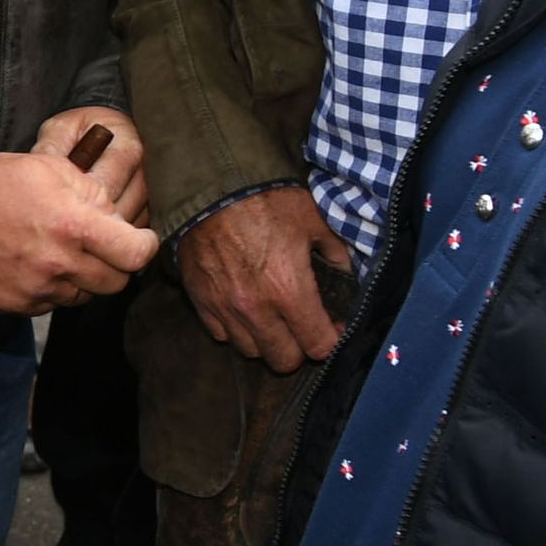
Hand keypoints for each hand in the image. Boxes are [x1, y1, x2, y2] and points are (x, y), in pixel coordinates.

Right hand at [0, 123, 162, 315]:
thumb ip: (94, 193)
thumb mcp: (53, 169)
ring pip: (84, 295)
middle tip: (97, 246)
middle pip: (116, 282)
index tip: (139, 239)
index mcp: (75, 226)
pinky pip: (51, 304)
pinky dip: (51, 289)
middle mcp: (60, 264)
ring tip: (59, 253)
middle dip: (114, 263)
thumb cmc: (1, 184)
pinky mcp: (17, 304)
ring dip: (81, 278)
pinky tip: (34, 265)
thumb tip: (117, 217)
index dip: (144, 246)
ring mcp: (38, 289)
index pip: (136, 254)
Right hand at [179, 183, 351, 374]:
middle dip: (300, 348)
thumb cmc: (266, 199)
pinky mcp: (200, 299)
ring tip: (272, 319)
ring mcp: (224, 306)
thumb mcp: (314, 221)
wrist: (211, 185)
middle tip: (303, 326)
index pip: (318, 346)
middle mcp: (256, 307)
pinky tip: (244, 308)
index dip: (331, 340)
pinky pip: (220, 333)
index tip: (332, 327)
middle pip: (283, 360)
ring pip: (250, 351)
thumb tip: (346, 277)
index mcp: (290, 290)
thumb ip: (336, 255)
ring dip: (266, 340)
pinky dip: (235, 328)